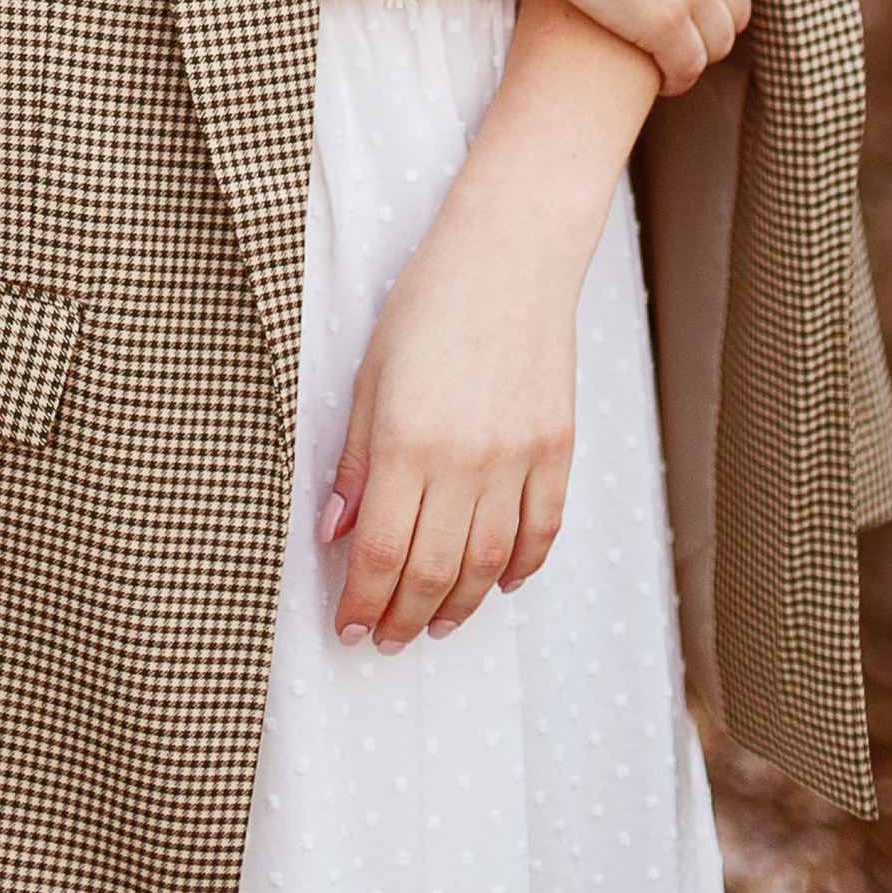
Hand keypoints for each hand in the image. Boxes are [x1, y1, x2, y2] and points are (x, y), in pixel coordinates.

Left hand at [320, 202, 579, 648]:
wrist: (510, 253)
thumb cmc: (428, 302)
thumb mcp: (369, 373)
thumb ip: (354, 459)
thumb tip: (334, 529)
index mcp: (406, 442)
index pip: (381, 552)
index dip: (363, 603)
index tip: (350, 628)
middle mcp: (464, 461)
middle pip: (432, 571)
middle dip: (404, 617)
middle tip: (386, 639)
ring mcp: (517, 458)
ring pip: (487, 563)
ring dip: (458, 605)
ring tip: (435, 624)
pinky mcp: (556, 448)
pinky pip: (542, 530)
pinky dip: (521, 568)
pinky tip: (499, 585)